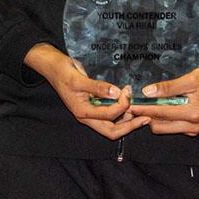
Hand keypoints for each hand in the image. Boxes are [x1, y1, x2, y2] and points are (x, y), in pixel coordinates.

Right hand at [25, 44, 149, 139]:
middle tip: (146, 118)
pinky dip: (121, 113)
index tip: (127, 91)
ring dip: (127, 120)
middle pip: (112, 131)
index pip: (109, 115)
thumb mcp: (79, 78)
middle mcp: (87, 116)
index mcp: (82, 112)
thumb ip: (97, 87)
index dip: (122, 105)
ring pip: (112, 126)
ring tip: (139, 110)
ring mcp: (90, 113)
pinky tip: (129, 105)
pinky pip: (110, 116)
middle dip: (130, 126)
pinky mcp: (93, 107)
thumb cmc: (63, 72)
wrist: (53, 67)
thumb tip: (116, 93)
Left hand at [129, 63, 198, 136]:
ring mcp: (193, 129)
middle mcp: (193, 126)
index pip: (160, 113)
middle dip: (144, 116)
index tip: (127, 104)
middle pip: (159, 127)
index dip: (142, 108)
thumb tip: (147, 91)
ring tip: (141, 104)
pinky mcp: (192, 129)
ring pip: (164, 128)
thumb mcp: (190, 79)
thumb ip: (169, 87)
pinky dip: (162, 119)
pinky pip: (171, 127)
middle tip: (131, 104)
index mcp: (193, 114)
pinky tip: (156, 106)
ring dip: (152, 118)